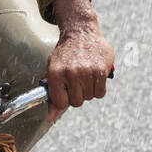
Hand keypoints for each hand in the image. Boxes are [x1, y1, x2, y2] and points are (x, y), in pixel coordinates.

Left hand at [45, 0, 114, 123]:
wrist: (81, 32)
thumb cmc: (65, 54)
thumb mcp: (53, 70)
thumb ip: (51, 95)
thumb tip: (50, 119)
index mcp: (55, 74)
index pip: (61, 103)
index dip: (64, 99)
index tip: (66, 92)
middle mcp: (70, 73)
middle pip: (76, 102)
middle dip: (77, 94)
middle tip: (76, 81)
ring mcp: (86, 72)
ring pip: (90, 97)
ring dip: (88, 90)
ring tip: (85, 75)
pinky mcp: (101, 70)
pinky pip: (101, 92)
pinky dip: (98, 87)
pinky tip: (94, 75)